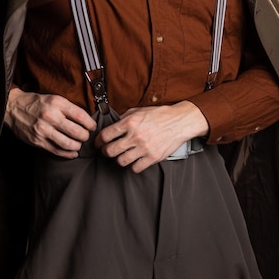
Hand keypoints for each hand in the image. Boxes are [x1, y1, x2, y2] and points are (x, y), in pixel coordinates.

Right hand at [4, 88, 96, 157]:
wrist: (13, 108)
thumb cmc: (36, 103)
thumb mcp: (54, 98)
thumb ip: (68, 108)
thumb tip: (86, 119)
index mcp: (57, 103)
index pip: (81, 116)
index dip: (90, 124)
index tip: (92, 127)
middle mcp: (51, 116)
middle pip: (76, 132)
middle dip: (85, 136)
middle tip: (86, 136)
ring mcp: (43, 130)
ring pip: (68, 143)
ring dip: (77, 146)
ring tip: (79, 144)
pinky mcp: (38, 141)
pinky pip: (57, 151)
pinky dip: (68, 154)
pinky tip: (72, 152)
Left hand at [94, 101, 208, 172]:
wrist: (180, 121)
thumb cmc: (160, 115)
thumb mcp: (139, 110)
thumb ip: (125, 117)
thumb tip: (112, 124)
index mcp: (130, 122)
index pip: (105, 135)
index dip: (98, 141)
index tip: (98, 143)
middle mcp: (135, 135)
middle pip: (110, 151)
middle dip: (105, 152)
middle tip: (107, 151)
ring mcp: (144, 148)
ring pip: (121, 161)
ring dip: (119, 159)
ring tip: (121, 155)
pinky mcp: (152, 157)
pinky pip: (135, 168)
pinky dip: (133, 165)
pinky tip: (134, 160)